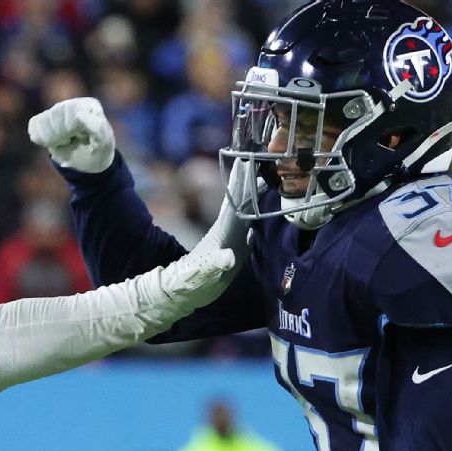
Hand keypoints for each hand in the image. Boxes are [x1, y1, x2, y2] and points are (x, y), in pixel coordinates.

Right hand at [27, 97, 115, 172]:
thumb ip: (96, 127)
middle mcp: (72, 104)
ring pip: (44, 121)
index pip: (71, 113)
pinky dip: (40, 138)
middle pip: (55, 116)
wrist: (88, 165)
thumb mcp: (104, 143)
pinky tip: (53, 141)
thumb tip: (78, 115)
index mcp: (89, 106)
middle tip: (72, 142)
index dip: (70, 130)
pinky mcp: (46, 118)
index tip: (82, 139)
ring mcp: (58, 110)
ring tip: (65, 141)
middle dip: (60, 135)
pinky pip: (34, 125)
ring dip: (51, 138)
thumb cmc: (99, 152)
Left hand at [159, 159, 265, 308]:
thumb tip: (229, 258)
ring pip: (246, 209)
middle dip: (250, 180)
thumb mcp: (205, 273)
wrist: (185, 291)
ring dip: (255, 193)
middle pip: (241, 199)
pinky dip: (257, 214)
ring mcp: (232, 237)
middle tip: (263, 159)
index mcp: (223, 231)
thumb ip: (216, 264)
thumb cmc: (193, 281)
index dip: (243, 183)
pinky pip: (249, 225)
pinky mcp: (235, 247)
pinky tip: (264, 210)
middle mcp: (228, 229)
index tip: (249, 161)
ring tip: (266, 178)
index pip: (236, 201)